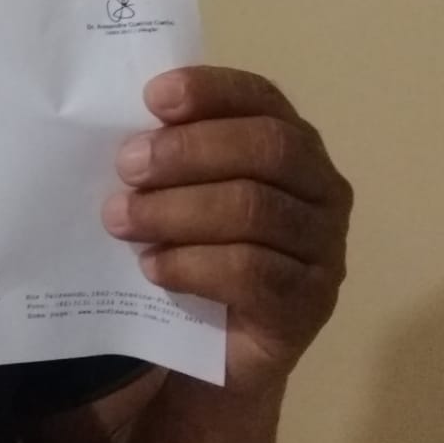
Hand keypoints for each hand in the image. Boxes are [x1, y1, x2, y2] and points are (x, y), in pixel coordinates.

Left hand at [102, 66, 351, 394]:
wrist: (214, 351)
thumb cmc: (196, 251)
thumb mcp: (181, 194)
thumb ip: (168, 158)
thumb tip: (124, 134)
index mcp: (292, 143)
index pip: (261, 98)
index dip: (211, 91)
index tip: (153, 97)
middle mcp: (322, 189)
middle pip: (266, 148)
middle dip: (188, 151)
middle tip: (127, 166)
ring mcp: (323, 248)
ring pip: (254, 210)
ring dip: (176, 210)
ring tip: (120, 220)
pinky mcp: (308, 304)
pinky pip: (251, 273)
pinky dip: (191, 265)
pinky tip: (153, 267)